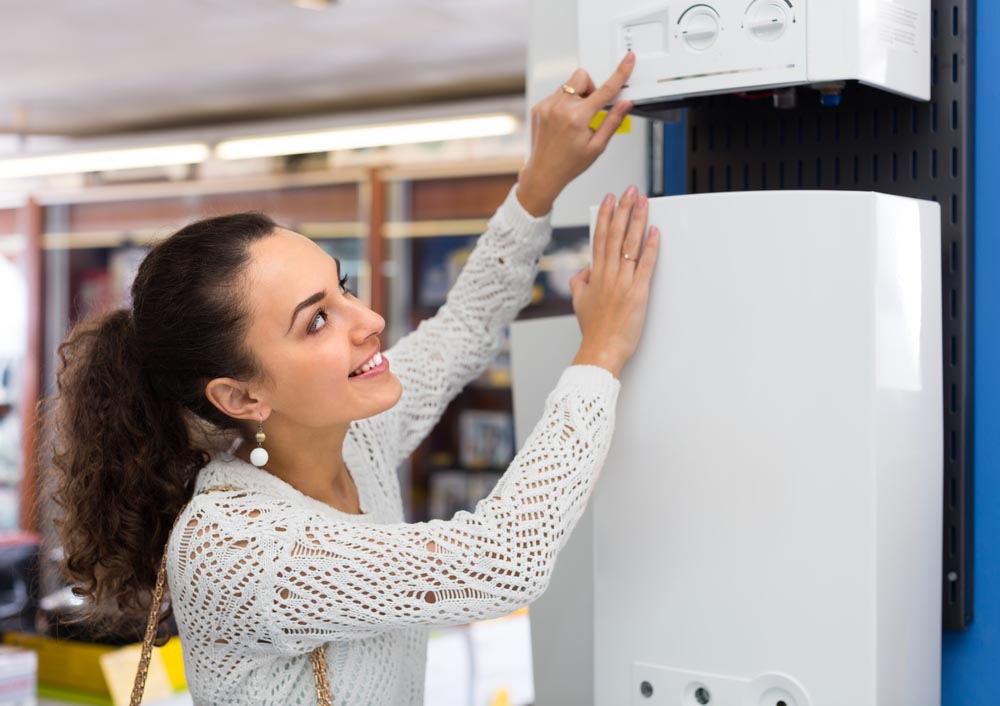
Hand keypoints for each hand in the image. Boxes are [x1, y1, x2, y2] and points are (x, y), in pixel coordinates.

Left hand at [516, 53, 635, 216]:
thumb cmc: (569, 164)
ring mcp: (546, 106)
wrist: (543, 173)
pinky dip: (564, 103)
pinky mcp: (538, 107)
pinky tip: (563, 122)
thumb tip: (625, 104)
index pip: (605, 90)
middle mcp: (560, 108)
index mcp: (577, 118)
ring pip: (569, 84)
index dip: (620, 73)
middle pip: (583, 77)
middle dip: (590, 88)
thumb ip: (613, 121)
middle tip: (590, 109)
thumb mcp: (597, 146)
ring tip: (574, 119)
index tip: (627, 60)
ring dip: (576, 96)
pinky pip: (556, 94)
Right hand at [569, 185, 659, 377]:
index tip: (609, 199)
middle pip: (615, 234)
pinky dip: (651, 247)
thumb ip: (579, 283)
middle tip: (629, 191)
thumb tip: (584, 271)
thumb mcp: (579, 304)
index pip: (600, 238)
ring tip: (642, 202)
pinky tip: (655, 232)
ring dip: (636, 220)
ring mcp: (623, 282)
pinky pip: (646, 265)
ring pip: (630, 245)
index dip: (605, 216)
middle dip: (623, 210)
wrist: (600, 351)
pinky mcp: (638, 293)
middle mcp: (608, 274)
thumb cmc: (593, 331)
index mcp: (595, 275)